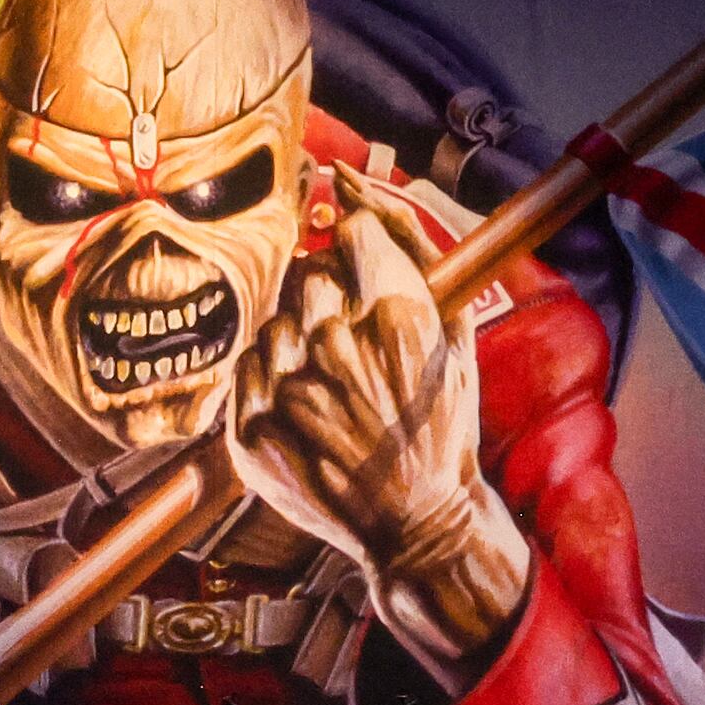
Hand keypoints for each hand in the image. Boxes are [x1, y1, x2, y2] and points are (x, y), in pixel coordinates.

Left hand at [229, 205, 533, 672]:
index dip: (362, 252)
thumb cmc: (441, 425)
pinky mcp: (251, 431)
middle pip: (311, 272)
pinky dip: (272, 373)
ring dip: (299, 336)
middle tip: (354, 344)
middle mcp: (337, 349)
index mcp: (397, 318)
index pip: (353, 231)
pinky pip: (246, 364)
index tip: (367, 277)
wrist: (416, 525)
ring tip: (331, 381)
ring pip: (275, 317)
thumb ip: (410, 244)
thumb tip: (349, 180)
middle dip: (332, 295)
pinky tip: (305, 402)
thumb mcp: (457, 333)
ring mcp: (289, 392)